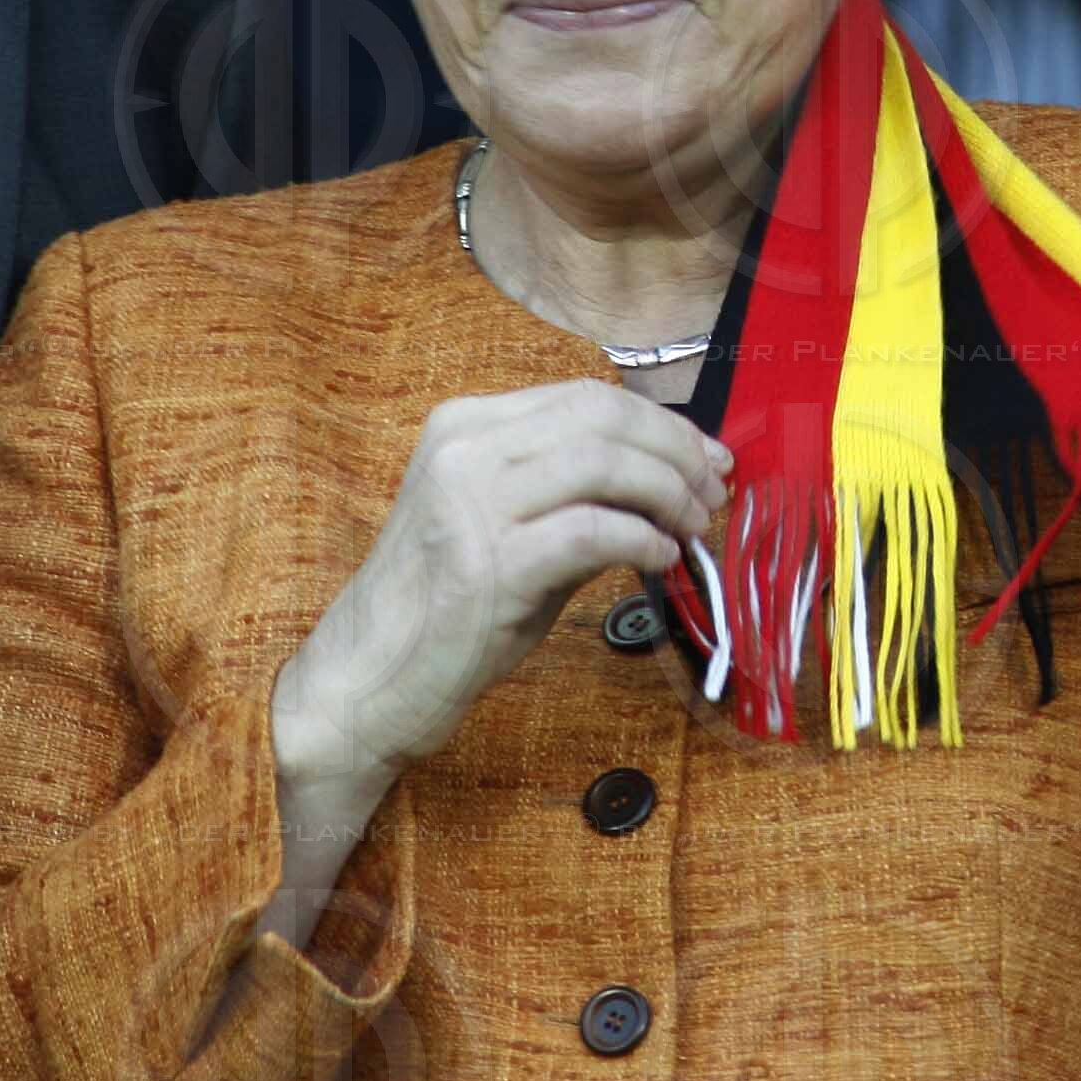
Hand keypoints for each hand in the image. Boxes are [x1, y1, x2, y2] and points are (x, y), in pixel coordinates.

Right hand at [272, 380, 729, 803]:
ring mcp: (471, 502)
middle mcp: (465, 448)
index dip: (662, 424)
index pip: (588, 398)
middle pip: (603, 417)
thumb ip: (577, 495)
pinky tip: (660, 560)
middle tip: (714, 493)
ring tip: (694, 528)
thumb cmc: (445, 610)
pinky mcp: (487, 562)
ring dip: (667, 493)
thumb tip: (675, 481)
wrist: (365, 681)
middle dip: (676, 451)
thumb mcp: (508, 527)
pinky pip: (591, 530)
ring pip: (603, 463)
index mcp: (467, 424)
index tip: (708, 458)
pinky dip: (641, 539)